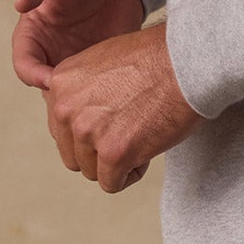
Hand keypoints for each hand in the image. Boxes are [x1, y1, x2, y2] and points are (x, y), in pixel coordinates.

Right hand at [11, 0, 145, 86]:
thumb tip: (19, 3)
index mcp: (33, 34)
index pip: (24, 66)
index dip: (34, 76)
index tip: (53, 79)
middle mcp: (53, 55)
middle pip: (49, 91)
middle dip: (62, 98)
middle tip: (82, 95)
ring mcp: (78, 66)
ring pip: (75, 99)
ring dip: (85, 102)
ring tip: (102, 94)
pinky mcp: (103, 73)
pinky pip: (101, 95)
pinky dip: (107, 98)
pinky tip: (118, 91)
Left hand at [38, 21, 203, 193]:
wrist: (183, 63)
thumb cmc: (154, 59)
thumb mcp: (101, 62)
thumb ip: (81, 91)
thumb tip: (77, 120)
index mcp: (60, 83)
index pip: (60, 130)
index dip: (89, 133)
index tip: (112, 121)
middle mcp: (66, 107)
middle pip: (73, 156)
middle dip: (98, 153)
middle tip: (127, 132)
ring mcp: (87, 131)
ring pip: (91, 172)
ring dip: (116, 164)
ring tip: (139, 137)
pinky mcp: (112, 153)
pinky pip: (112, 184)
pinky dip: (131, 174)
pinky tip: (145, 149)